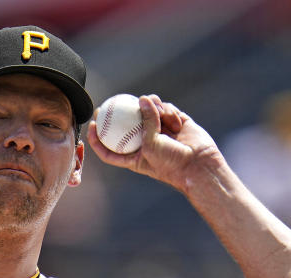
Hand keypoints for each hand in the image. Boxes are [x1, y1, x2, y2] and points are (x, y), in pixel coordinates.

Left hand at [87, 94, 222, 193]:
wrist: (199, 164)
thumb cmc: (171, 162)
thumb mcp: (151, 144)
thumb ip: (146, 121)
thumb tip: (143, 99)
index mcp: (135, 156)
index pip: (111, 149)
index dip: (98, 139)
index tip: (91, 126)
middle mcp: (145, 142)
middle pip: (126, 125)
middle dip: (116, 114)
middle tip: (108, 104)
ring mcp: (160, 131)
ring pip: (148, 111)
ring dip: (152, 108)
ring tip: (157, 109)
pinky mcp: (174, 122)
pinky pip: (165, 109)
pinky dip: (168, 112)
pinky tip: (174, 120)